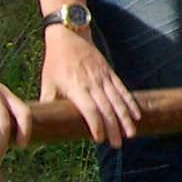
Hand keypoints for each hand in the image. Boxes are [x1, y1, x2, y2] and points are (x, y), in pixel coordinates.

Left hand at [40, 27, 140, 146]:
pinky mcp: (110, 73)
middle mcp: (92, 83)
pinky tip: (137, 115)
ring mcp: (103, 77)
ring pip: (117, 101)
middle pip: (106, 108)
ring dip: (125, 118)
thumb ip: (49, 102)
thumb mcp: (47, 82)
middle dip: (113, 127)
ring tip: (131, 134)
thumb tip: (45, 123)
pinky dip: (130, 103)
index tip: (99, 139)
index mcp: (75, 87)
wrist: (69, 37)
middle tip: (117, 144)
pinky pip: (123, 90)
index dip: (96, 124)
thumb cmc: (55, 62)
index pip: (89, 109)